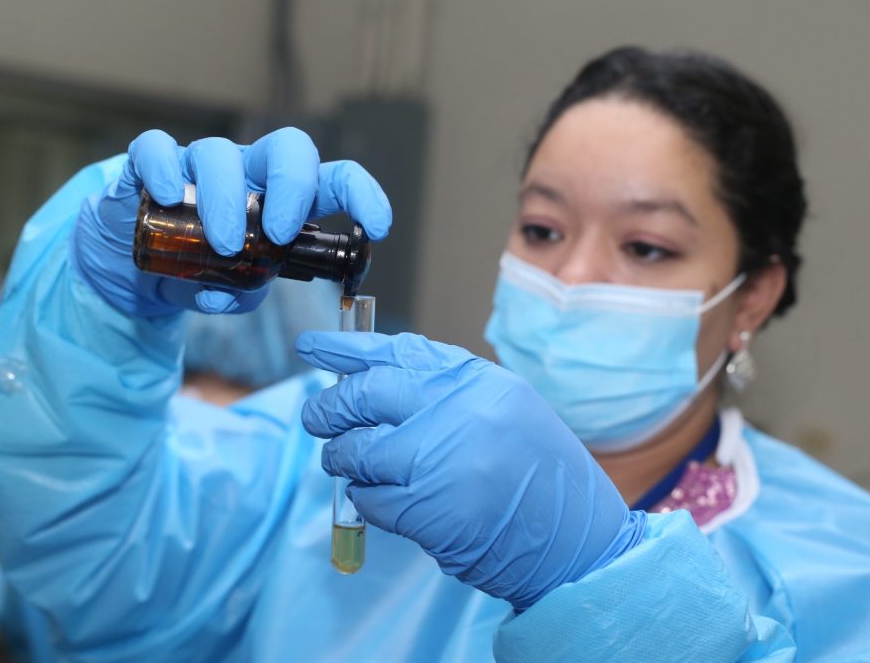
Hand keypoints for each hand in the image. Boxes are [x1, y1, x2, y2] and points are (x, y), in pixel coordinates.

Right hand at [71, 128, 391, 315]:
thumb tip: (229, 295)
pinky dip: (164, 167)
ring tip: (223, 246)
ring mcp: (197, 165)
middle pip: (288, 148)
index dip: (361, 195)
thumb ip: (238, 292)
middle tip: (281, 233)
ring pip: (220, 153)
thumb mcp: (225, 290)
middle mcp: (246, 174)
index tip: (378, 225)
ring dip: (226, 200)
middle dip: (293, 185)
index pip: (332, 181)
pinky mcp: (148, 167)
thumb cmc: (194, 269)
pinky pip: (157, 148)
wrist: (131, 267)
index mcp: (279, 201)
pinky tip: (166, 195)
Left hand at [297, 331, 645, 610]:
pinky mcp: (424, 510)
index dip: (344, 348)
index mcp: (475, 380)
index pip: (395, 351)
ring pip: (356, 449)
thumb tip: (374, 381)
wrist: (576, 543)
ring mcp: (437, 459)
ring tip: (345, 461)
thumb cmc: (542, 477)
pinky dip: (364, 499)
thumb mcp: (505, 408)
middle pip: (363, 396)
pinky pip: (368, 497)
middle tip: (315, 416)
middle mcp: (455, 410)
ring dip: (340, 457)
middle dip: (328, 407)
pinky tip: (379, 500)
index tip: (310, 345)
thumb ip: (444, 392)